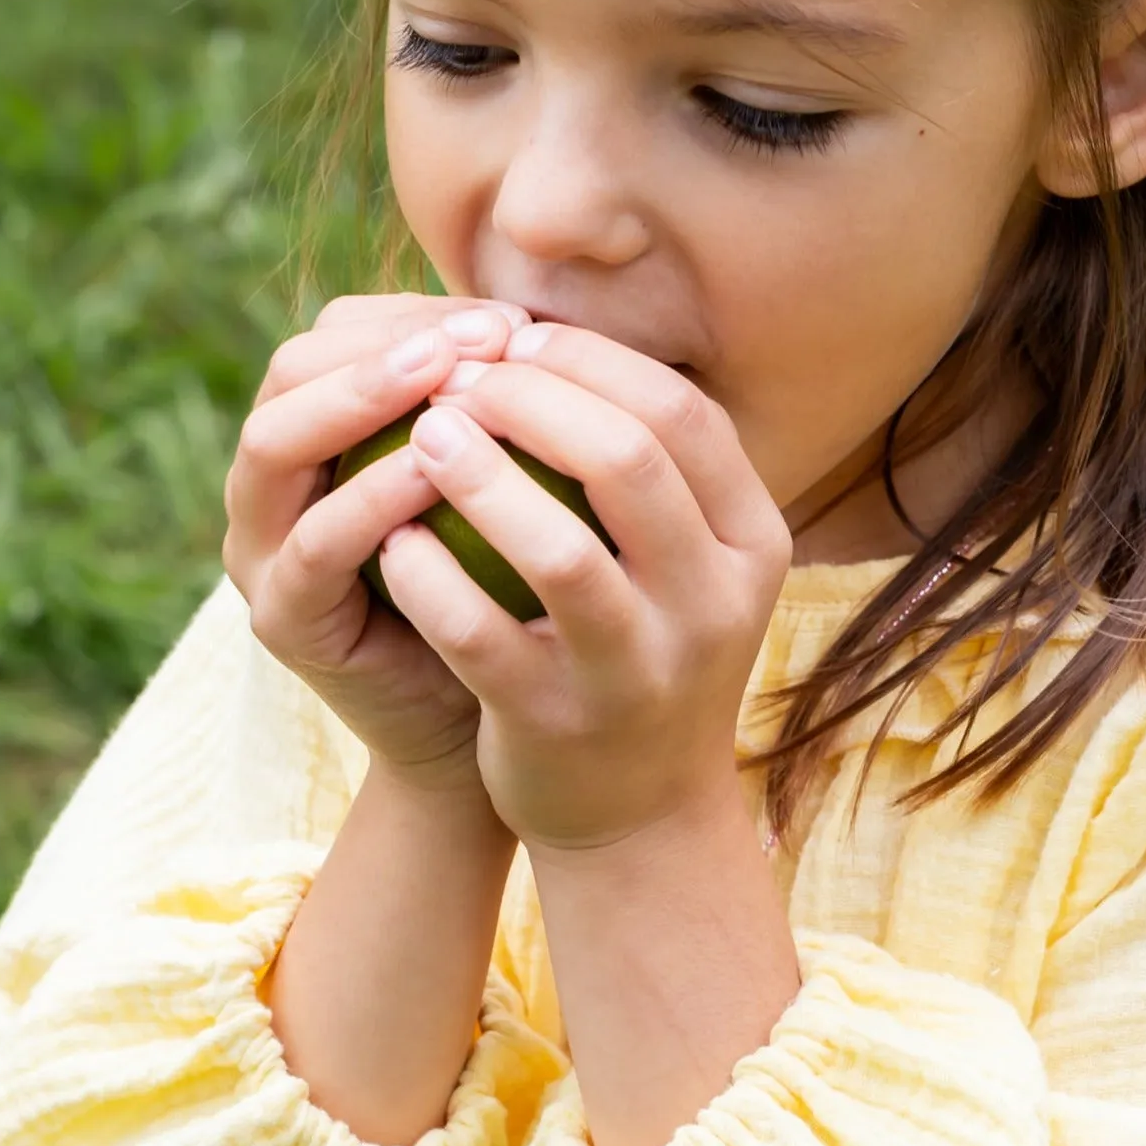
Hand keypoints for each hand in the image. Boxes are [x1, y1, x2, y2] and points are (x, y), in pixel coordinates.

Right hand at [222, 293, 530, 791]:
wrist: (482, 740)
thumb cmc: (505, 603)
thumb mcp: (503, 493)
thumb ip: (496, 417)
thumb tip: (550, 314)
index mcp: (316, 442)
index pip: (336, 336)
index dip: (414, 313)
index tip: (510, 317)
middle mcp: (269, 488)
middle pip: (289, 369)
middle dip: (384, 340)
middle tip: (482, 335)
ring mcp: (260, 553)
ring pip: (275, 440)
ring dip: (361, 397)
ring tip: (451, 374)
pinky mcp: (281, 620)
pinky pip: (315, 543)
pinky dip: (371, 497)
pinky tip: (439, 471)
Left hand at [377, 324, 793, 852]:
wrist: (640, 818)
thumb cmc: (641, 654)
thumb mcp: (684, 563)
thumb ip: (644, 465)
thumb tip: (544, 328)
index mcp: (751, 548)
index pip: (680, 416)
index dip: (589, 362)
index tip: (513, 342)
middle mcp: (711, 610)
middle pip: (628, 461)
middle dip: (529, 398)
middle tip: (455, 376)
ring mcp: (636, 674)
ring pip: (561, 553)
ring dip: (479, 478)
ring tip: (422, 437)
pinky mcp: (556, 726)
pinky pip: (480, 635)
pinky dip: (428, 577)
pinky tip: (395, 541)